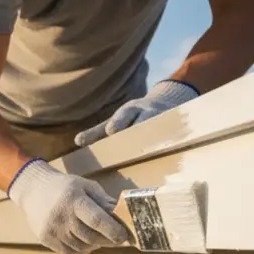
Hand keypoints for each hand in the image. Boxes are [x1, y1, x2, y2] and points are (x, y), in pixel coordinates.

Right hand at [7, 159, 129, 253]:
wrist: (34, 190)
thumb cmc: (66, 188)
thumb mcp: (86, 186)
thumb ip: (104, 201)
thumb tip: (124, 215)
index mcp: (74, 200)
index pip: (96, 220)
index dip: (113, 230)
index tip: (125, 236)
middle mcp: (62, 216)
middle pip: (91, 237)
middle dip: (108, 240)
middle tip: (118, 239)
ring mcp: (52, 230)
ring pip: (82, 247)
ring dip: (95, 246)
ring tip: (100, 238)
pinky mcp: (46, 239)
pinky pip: (70, 252)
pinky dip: (82, 250)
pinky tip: (85, 242)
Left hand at [74, 80, 199, 146]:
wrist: (165, 103)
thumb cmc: (133, 116)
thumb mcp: (116, 121)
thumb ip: (97, 132)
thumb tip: (77, 142)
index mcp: (130, 110)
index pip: (123, 115)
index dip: (118, 122)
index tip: (111, 130)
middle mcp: (147, 112)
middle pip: (142, 118)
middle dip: (139, 126)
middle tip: (131, 137)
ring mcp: (163, 118)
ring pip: (159, 126)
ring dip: (156, 135)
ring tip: (151, 147)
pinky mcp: (176, 126)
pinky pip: (174, 133)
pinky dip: (173, 139)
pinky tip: (172, 150)